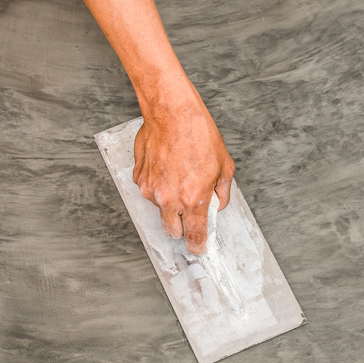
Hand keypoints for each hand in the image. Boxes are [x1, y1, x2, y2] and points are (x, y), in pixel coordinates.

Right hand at [133, 79, 234, 254]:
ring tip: (179, 176)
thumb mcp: (224, 166)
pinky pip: (150, 191)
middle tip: (190, 214)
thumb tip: (215, 206)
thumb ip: (221, 194)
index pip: (195, 235)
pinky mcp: (139, 178)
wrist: (172, 112)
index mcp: (193, 199)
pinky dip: (158, 185)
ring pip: (160, 209)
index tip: (198, 249)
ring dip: (169, 202)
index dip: (198, 246)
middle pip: (172, 231)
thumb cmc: (199, 135)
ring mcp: (151, 190)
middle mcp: (169, 198)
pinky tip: (167, 167)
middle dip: (182, 227)